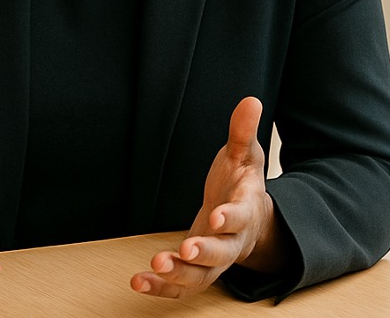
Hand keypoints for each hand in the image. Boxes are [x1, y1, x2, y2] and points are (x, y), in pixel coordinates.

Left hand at [131, 96, 284, 298]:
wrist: (245, 219)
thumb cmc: (241, 184)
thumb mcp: (244, 156)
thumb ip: (242, 132)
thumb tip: (250, 101)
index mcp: (245, 210)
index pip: (240, 216)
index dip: (230, 218)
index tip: (217, 216)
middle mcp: (232, 242)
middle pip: (222, 255)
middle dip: (204, 253)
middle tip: (185, 250)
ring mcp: (215, 261)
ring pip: (201, 277)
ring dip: (178, 276)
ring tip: (153, 268)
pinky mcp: (197, 270)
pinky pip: (182, 287)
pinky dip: (162, 288)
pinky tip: (139, 282)